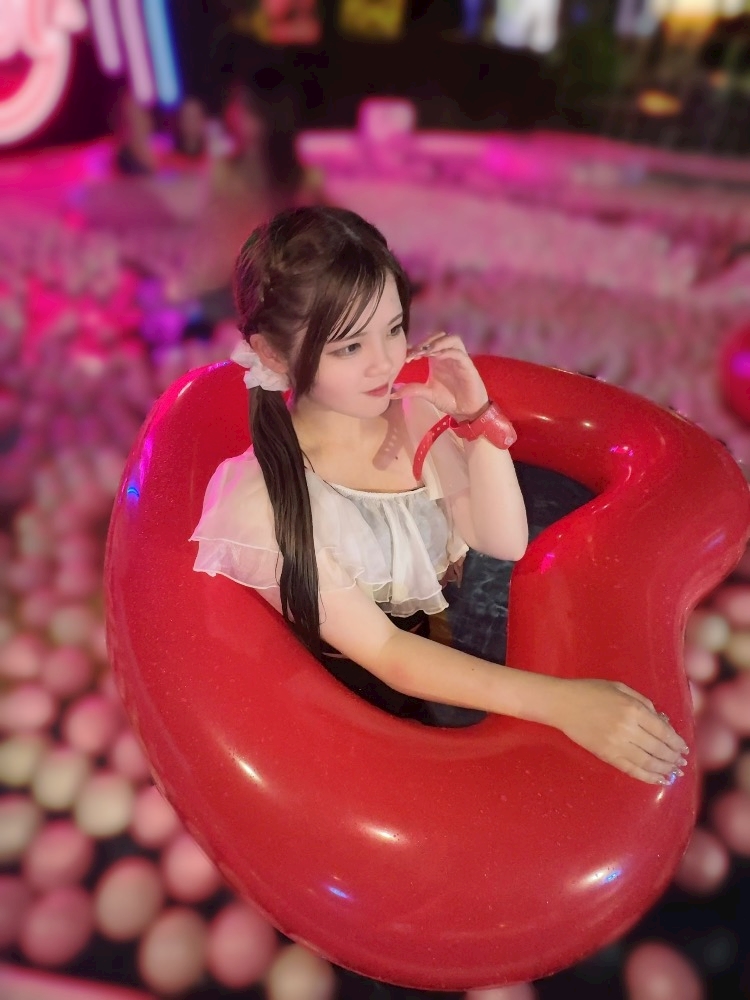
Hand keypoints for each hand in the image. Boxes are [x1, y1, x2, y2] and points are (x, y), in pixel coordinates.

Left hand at [392, 332, 489, 420]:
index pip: (428, 343)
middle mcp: (448, 355)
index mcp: (438, 359)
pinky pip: (459, 353)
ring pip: (452, 339)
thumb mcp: (427, 393)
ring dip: (438, 342)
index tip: (407, 357)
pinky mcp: (467, 365)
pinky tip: (437, 357)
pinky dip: (447, 351)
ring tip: (426, 352)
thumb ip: (412, 390)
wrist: (465, 411)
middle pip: (439, 336)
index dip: (417, 346)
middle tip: (416, 352)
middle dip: (426, 341)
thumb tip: (392, 394)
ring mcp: (459, 359)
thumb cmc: (449, 400)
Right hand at [555, 678, 688, 784]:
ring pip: (648, 762)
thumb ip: (643, 703)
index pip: (663, 731)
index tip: (684, 749)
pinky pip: (631, 769)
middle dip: (673, 757)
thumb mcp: (620, 688)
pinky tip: (658, 779)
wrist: (562, 703)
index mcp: (633, 709)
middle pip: (658, 748)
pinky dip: (647, 776)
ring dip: (664, 769)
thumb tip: (662, 722)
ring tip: (674, 772)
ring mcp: (616, 744)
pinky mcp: (606, 755)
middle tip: (682, 763)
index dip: (677, 742)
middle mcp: (627, 728)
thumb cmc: (590, 691)